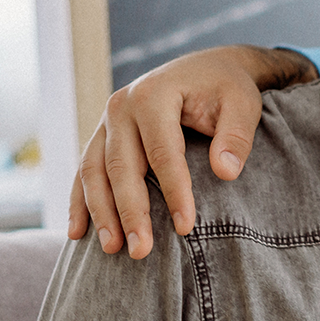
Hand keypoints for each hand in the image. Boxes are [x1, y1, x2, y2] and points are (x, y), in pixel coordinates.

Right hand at [67, 45, 305, 258]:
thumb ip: (236, 136)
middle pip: (121, 166)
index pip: (163, 152)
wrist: (205, 69)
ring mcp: (106, 121)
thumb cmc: (226, 89)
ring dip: (100, 213)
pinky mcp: (102, 136)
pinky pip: (85, 171)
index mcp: (154, 94)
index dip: (173, 191)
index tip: (185, 227)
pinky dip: (79, 201)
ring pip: (94, 171)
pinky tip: (77, 233)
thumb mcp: (243, 104)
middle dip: (130, 212)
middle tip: (140, 251)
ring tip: (112, 249)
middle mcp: (121, 106)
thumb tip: (226, 172)